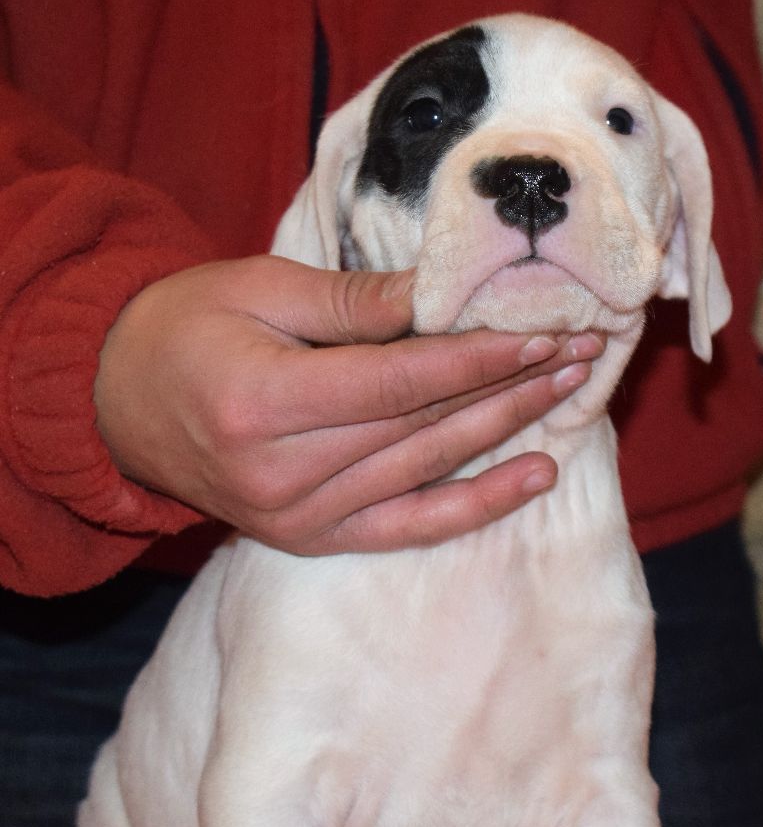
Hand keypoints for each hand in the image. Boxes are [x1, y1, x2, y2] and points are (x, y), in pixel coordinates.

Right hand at [93, 256, 604, 553]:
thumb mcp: (258, 289)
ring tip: (570, 392)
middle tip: (580, 352)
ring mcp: (297, 516)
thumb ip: (352, 302)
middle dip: (511, 385)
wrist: (118, 401)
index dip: (479, 356)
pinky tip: (535, 477)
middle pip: (425, 425)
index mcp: (262, 402)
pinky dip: (475, 504)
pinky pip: (408, 526)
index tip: (545, 330)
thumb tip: (440, 293)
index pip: (400, 381)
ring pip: (428, 470)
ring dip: (507, 431)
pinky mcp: (310, 537)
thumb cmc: (187, 327)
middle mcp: (282, 473)